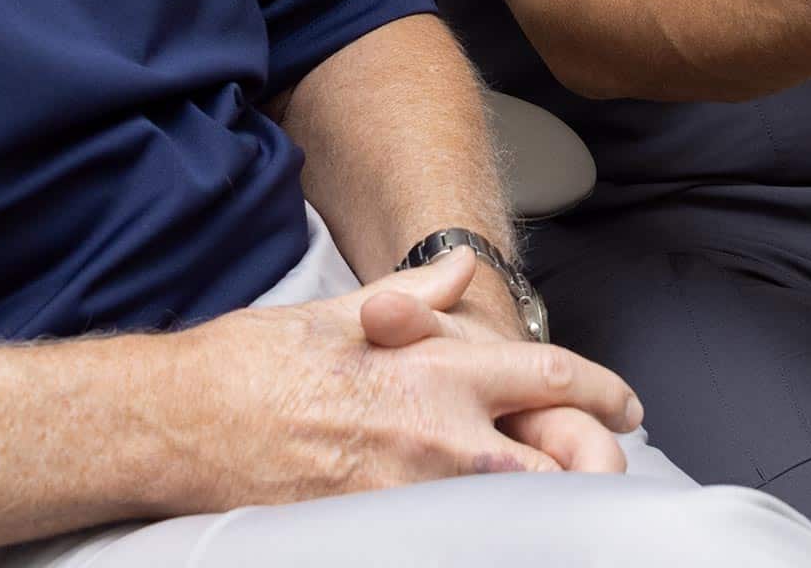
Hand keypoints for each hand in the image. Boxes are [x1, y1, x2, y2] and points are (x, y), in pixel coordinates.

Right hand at [167, 248, 640, 507]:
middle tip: (606, 461)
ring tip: (558, 492)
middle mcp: (435, 438)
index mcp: (434, 372)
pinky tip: (490, 523)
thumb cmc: (256, 363)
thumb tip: (463, 273)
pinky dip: (486, 529)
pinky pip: (458, 537)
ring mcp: (408, 494)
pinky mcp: (374, 532)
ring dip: (546, 500)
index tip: (627, 404)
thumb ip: (417, 297)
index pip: (548, 381)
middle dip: (591, 465)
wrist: (183, 422)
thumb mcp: (344, 311)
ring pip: (516, 510)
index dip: (601, 393)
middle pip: (553, 463)